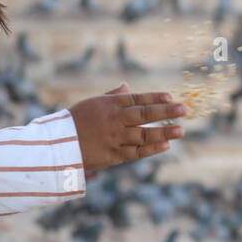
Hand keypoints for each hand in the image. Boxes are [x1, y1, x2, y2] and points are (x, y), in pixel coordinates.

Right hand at [69, 82, 185, 172]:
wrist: (57, 146)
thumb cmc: (74, 122)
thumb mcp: (91, 104)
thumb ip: (112, 96)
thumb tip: (127, 86)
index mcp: (108, 105)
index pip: (137, 99)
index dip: (155, 98)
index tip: (171, 97)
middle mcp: (113, 120)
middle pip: (144, 115)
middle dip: (166, 112)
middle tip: (184, 110)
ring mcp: (114, 138)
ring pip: (144, 135)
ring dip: (163, 132)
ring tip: (181, 130)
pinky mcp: (112, 155)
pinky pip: (136, 152)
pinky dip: (151, 149)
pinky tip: (165, 145)